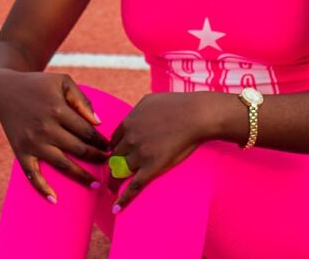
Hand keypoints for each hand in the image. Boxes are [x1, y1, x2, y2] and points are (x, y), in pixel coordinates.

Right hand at [0, 70, 111, 203]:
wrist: (3, 91)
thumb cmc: (37, 84)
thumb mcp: (62, 81)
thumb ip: (81, 100)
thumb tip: (98, 123)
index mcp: (58, 110)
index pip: (87, 131)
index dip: (102, 141)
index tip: (111, 147)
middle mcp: (45, 128)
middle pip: (79, 149)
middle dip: (97, 158)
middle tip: (109, 164)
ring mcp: (32, 142)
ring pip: (62, 164)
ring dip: (81, 177)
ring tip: (96, 184)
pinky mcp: (20, 151)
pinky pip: (32, 174)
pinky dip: (42, 188)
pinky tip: (55, 199)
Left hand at [107, 92, 211, 211]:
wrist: (196, 115)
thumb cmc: (178, 105)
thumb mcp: (149, 100)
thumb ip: (137, 111)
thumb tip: (133, 116)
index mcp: (128, 123)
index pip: (113, 140)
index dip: (114, 149)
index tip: (116, 155)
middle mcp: (130, 139)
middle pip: (115, 157)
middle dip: (114, 164)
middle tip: (114, 172)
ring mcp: (140, 154)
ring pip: (120, 171)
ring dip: (115, 181)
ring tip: (112, 189)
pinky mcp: (152, 168)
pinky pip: (134, 186)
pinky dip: (124, 199)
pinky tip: (116, 208)